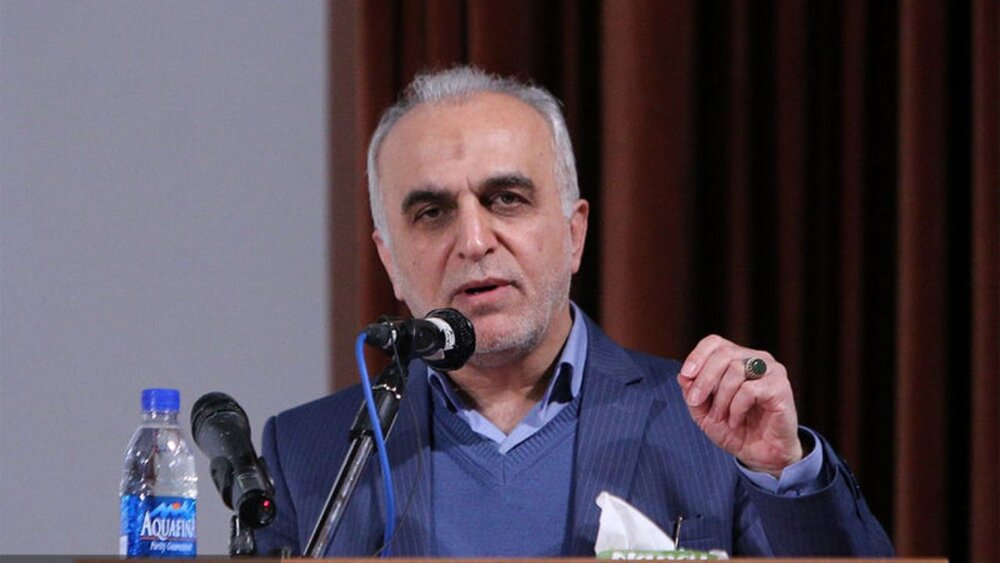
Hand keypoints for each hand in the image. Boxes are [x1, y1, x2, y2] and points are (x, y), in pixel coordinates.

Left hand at [677, 335, 802, 476]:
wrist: (760, 455)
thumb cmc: (734, 429)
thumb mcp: (703, 413)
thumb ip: (692, 393)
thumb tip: (683, 376)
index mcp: (738, 358)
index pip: (715, 342)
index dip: (697, 356)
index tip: (685, 376)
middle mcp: (756, 359)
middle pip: (724, 354)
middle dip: (704, 379)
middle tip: (696, 402)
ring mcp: (771, 371)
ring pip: (736, 369)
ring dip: (720, 398)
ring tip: (721, 417)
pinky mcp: (780, 387)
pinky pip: (749, 389)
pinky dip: (736, 407)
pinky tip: (736, 421)